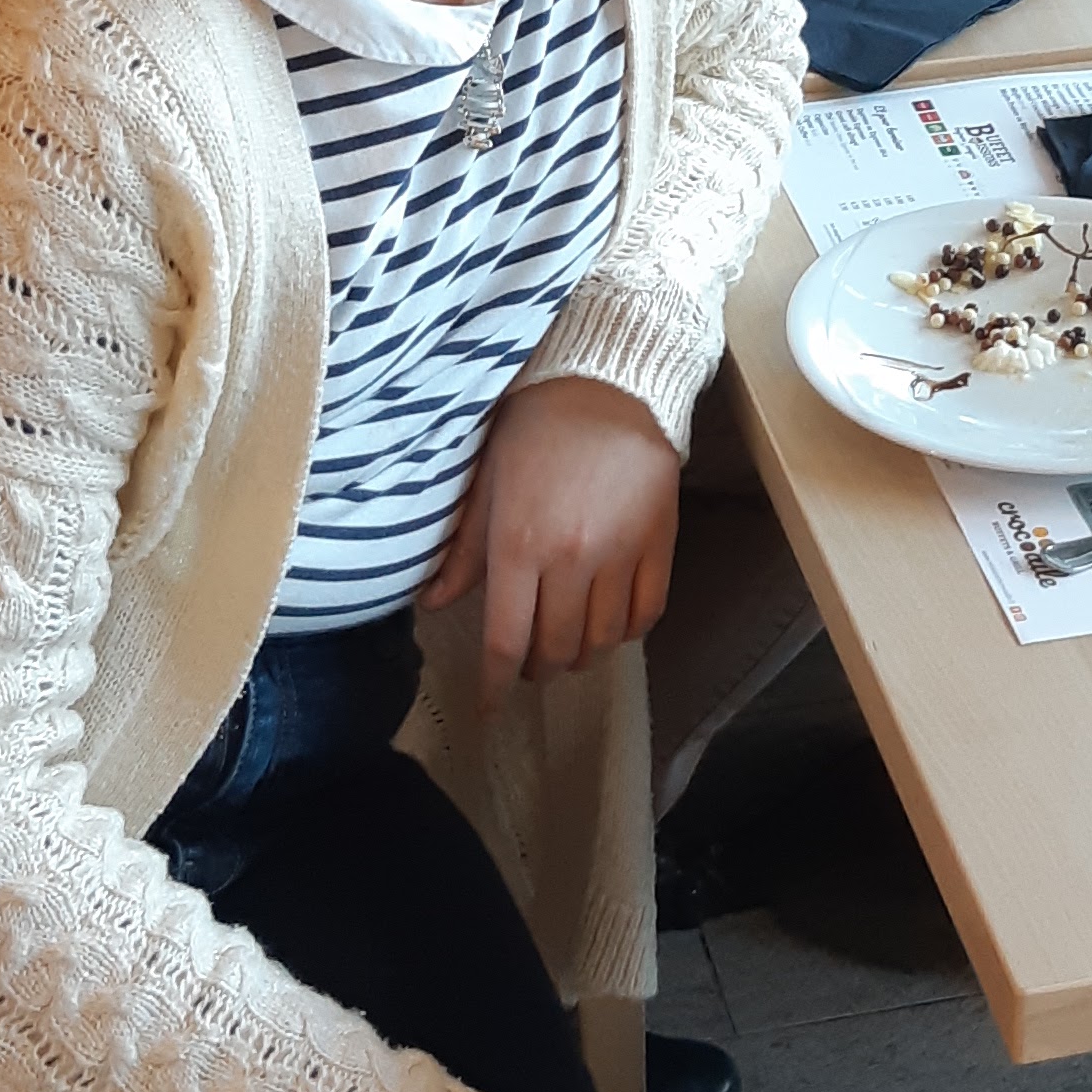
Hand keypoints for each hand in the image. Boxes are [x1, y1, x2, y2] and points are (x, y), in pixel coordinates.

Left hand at [424, 375, 679, 695]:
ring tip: (565, 644)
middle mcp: (571, 561)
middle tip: (525, 664)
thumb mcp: (486, 483)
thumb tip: (431, 602)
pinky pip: (645, 616)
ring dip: (579, 656)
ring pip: (601, 642)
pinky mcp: (660, 546)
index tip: (488, 707)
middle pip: (555, 652)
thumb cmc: (535, 427)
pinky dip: (624, 632)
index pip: (505, 641)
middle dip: (536, 671)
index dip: (495, 685)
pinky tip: (608, 622)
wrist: (609, 383)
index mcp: (519, 546)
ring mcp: (621, 556)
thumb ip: (464, 550)